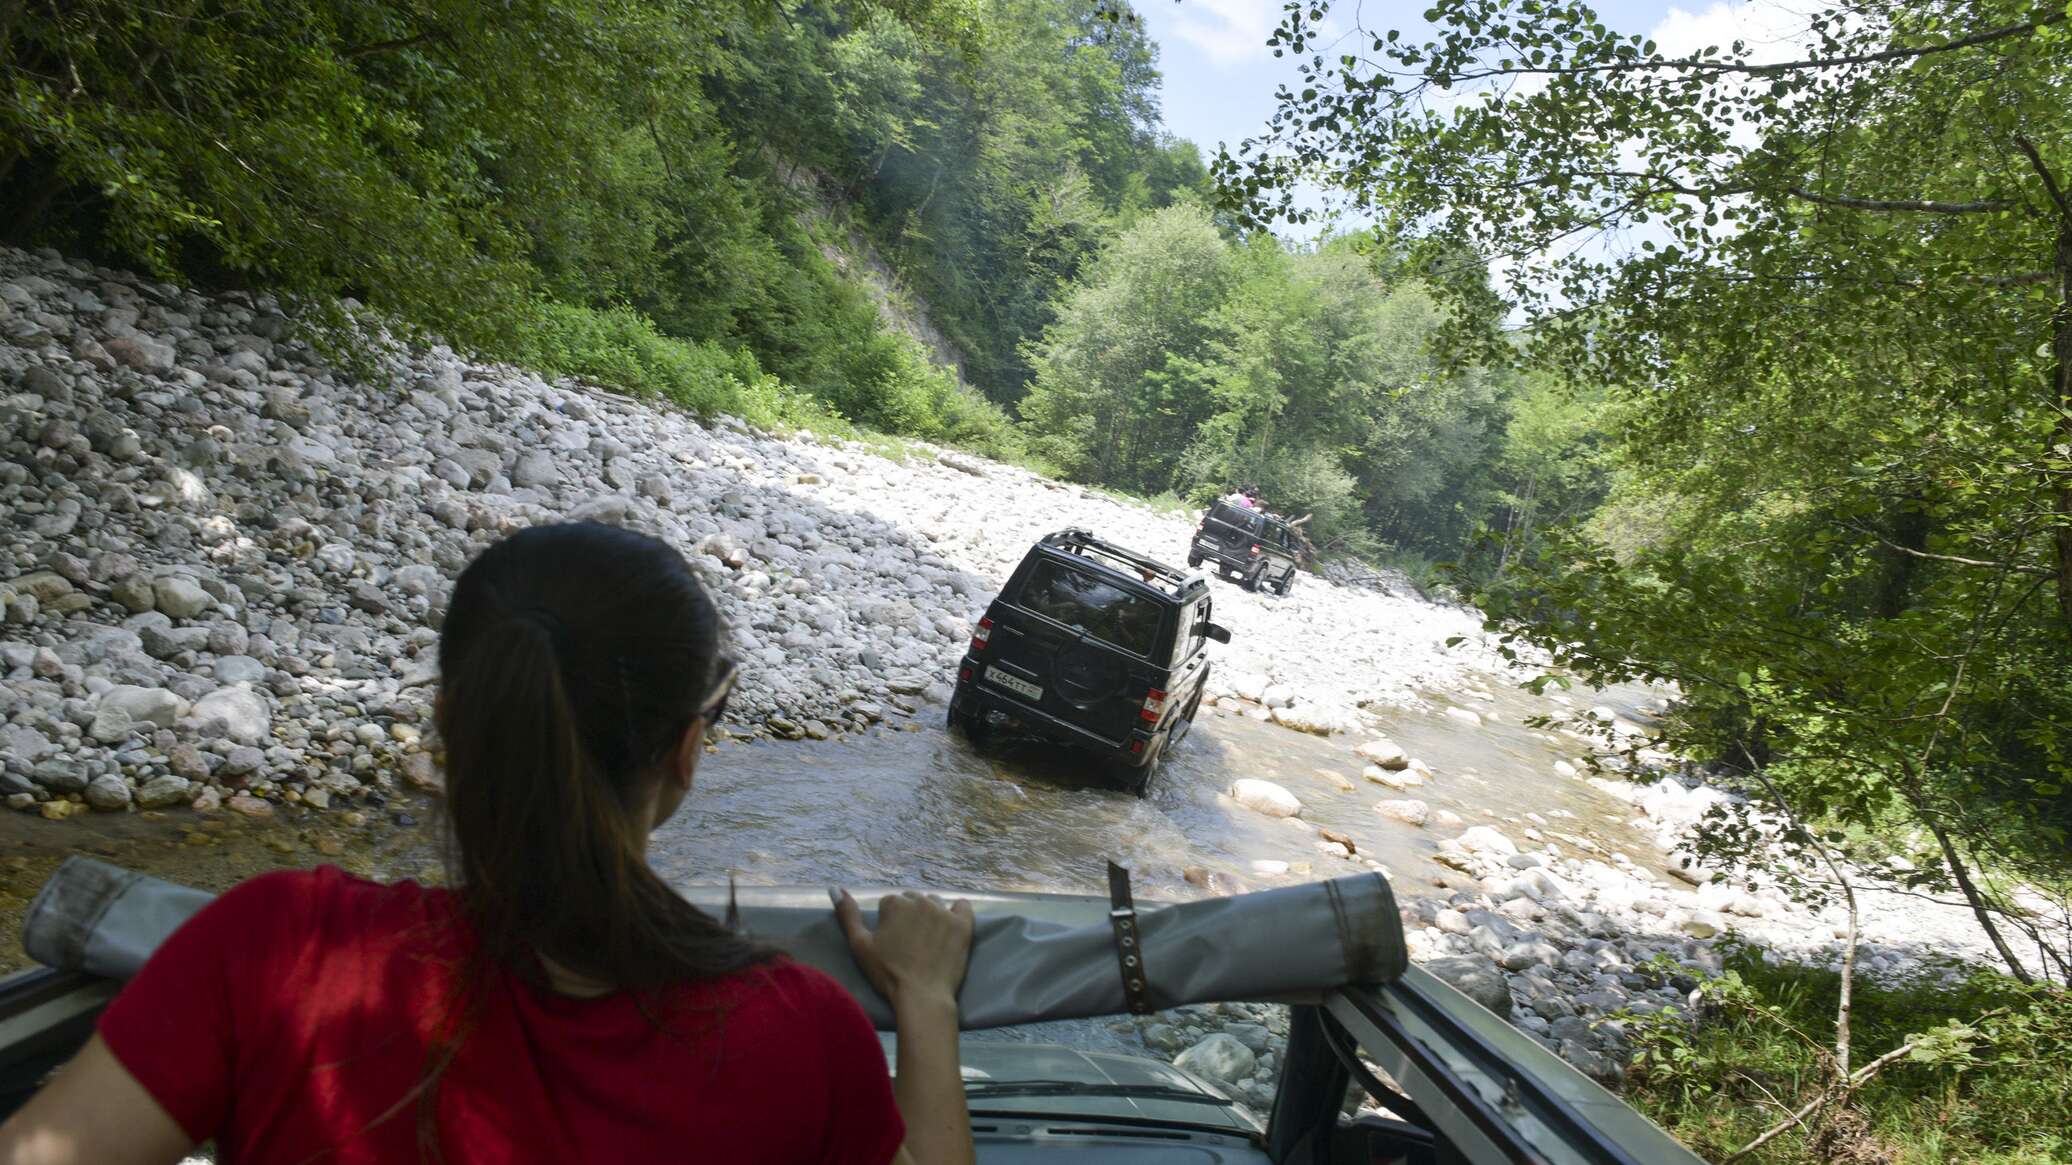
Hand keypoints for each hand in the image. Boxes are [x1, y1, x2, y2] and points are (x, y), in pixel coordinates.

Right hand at [834, 889, 973, 1011]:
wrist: (921, 996)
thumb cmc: (887, 974)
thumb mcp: (860, 945)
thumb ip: (848, 915)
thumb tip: (835, 888)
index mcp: (894, 903)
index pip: (890, 905)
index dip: (889, 924)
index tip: (892, 944)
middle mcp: (919, 900)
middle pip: (913, 901)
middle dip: (910, 917)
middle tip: (910, 944)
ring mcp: (943, 911)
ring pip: (935, 904)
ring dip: (931, 916)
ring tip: (928, 941)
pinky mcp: (963, 923)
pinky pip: (963, 906)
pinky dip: (957, 913)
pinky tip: (950, 928)